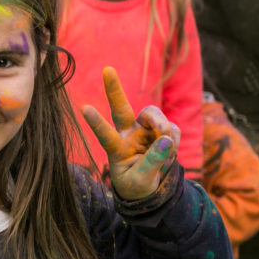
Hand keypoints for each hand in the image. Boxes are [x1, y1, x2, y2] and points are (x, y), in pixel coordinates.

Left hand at [81, 67, 180, 199]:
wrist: (151, 188)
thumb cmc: (137, 185)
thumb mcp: (142, 180)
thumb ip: (153, 161)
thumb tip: (166, 139)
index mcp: (116, 148)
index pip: (105, 134)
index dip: (96, 122)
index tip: (84, 108)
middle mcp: (128, 134)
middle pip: (122, 108)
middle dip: (114, 88)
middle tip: (107, 69)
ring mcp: (145, 130)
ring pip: (154, 115)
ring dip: (163, 127)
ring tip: (167, 146)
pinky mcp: (162, 131)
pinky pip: (173, 130)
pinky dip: (174, 143)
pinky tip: (169, 154)